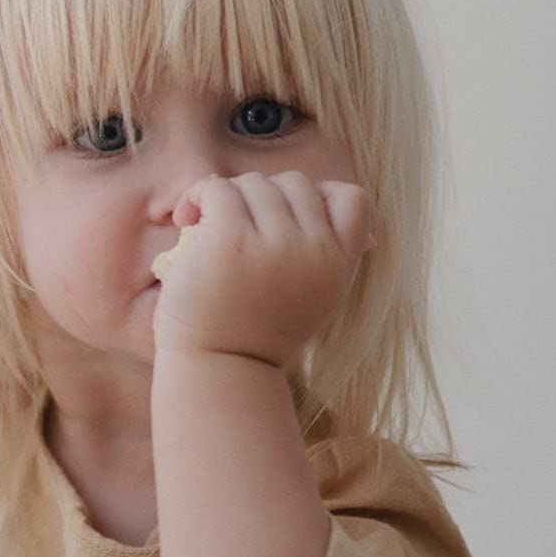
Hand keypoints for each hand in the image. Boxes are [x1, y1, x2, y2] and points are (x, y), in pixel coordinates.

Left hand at [151, 171, 373, 369]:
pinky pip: (217, 189)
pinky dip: (199, 195)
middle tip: (233, 227)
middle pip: (294, 183)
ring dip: (226, 198)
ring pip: (254, 184)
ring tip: (202, 223)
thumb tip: (370, 235)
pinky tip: (185, 217)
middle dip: (262, 198)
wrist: (216, 374)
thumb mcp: (315, 303)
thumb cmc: (254, 340)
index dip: (322, 195)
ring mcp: (274, 243)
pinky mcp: (230, 239)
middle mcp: (313, 249)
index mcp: (338, 264)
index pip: (353, 198)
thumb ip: (333, 263)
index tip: (288, 219)